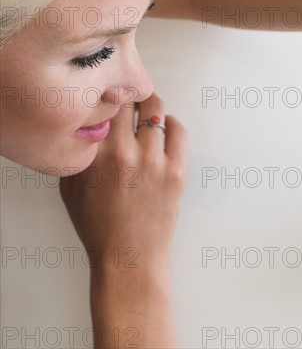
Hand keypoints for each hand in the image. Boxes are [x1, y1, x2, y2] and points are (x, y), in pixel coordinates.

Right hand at [59, 93, 187, 267]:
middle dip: (127, 98)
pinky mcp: (176, 171)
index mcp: (94, 156)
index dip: (105, 99)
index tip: (108, 98)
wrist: (129, 256)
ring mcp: (153, 161)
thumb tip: (88, 126)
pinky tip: (166, 129)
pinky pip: (179, 130)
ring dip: (150, 107)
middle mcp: (123, 154)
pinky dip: (173, 124)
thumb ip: (77, 154)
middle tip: (128, 100)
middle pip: (129, 101)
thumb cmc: (99, 227)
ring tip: (147, 112)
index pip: (102, 106)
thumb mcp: (70, 189)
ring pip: (156, 110)